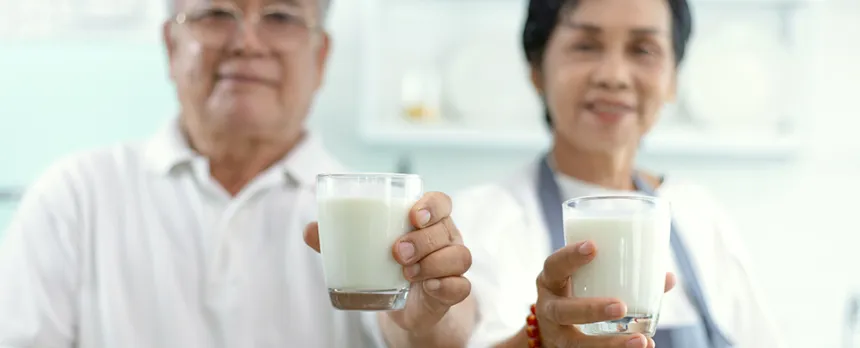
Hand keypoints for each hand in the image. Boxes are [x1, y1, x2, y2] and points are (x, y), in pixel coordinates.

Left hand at [304, 192, 472, 334]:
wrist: (402, 304)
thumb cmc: (385, 264)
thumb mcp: (362, 250)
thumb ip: (337, 239)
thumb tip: (309, 229)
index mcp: (427, 221)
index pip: (441, 202)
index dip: (432, 205)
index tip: (413, 215)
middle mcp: (446, 238)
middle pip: (446, 229)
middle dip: (422, 239)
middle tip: (396, 252)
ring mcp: (452, 265)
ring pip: (460, 256)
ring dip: (433, 263)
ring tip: (406, 272)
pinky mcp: (453, 291)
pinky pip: (462, 286)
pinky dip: (446, 285)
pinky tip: (428, 287)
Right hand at [535, 241, 675, 347]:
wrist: (551, 330)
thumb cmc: (575, 294)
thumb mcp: (586, 281)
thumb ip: (619, 275)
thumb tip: (667, 277)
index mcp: (551, 281)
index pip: (554, 266)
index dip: (570, 256)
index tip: (593, 246)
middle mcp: (548, 308)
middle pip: (562, 310)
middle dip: (591, 309)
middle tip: (620, 306)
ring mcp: (556, 334)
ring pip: (575, 343)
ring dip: (609, 343)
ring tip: (641, 340)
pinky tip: (642, 346)